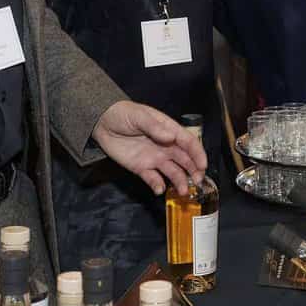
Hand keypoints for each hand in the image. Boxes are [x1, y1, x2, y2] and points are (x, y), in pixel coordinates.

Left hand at [92, 100, 206, 195]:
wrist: (102, 123)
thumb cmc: (123, 114)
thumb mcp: (139, 116)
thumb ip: (154, 127)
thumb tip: (171, 137)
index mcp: (168, 130)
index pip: (188, 142)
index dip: (198, 153)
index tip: (203, 165)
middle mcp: (165, 146)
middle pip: (185, 159)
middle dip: (193, 170)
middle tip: (198, 182)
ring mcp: (154, 158)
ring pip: (172, 171)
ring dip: (179, 181)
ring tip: (183, 192)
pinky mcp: (141, 168)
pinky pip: (153, 179)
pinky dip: (158, 185)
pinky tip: (160, 190)